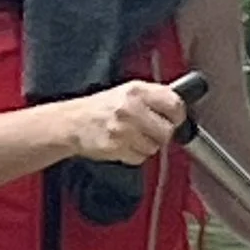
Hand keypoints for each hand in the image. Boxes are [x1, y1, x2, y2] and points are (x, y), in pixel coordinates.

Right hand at [65, 79, 186, 166]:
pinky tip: (124, 144)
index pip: (174, 104)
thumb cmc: (99, 108)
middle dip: (161, 133)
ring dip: (147, 145)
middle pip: (167, 130)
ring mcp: (123, 129)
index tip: (175, 118)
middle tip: (151, 130)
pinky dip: (134, 154)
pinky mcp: (116, 147)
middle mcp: (131, 109)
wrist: (72, 122)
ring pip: (154, 147)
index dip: (177, 114)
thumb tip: (177, 107)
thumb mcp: (127, 91)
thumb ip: (153, 97)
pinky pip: (140, 158)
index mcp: (136, 91)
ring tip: (133, 136)